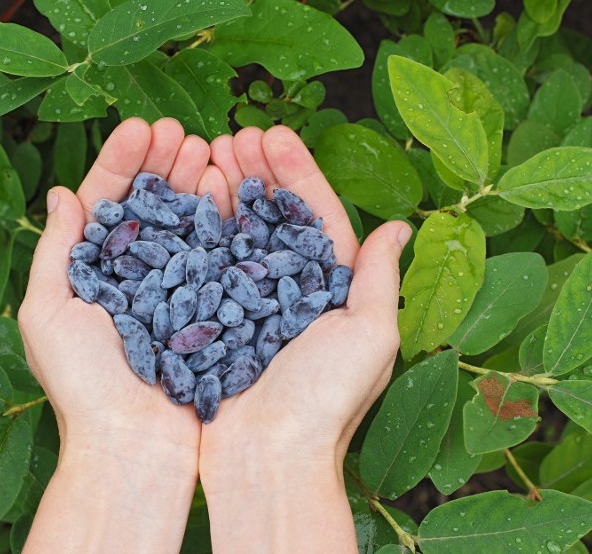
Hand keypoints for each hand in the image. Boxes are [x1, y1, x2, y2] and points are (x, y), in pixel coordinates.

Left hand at [18, 118, 211, 552]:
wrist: (134, 446)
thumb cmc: (82, 384)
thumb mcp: (47, 312)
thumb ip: (54, 251)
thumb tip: (60, 193)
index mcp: (88, 273)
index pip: (104, 203)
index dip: (120, 162)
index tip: (141, 127)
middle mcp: (131, 276)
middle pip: (146, 206)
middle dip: (160, 164)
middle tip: (179, 129)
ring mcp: (170, 290)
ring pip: (181, 223)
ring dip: (190, 182)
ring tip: (205, 146)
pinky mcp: (203, 308)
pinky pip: (209, 255)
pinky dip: (216, 219)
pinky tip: (224, 188)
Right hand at [199, 126, 411, 551]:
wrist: (266, 458)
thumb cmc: (325, 400)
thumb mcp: (370, 336)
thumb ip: (381, 279)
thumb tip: (402, 226)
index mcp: (331, 290)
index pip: (316, 216)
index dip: (297, 173)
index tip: (273, 134)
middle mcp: (288, 291)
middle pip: (272, 217)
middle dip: (256, 172)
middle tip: (233, 133)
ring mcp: (247, 302)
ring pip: (236, 232)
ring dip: (225, 190)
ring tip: (206, 152)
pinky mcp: (212, 317)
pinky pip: (206, 263)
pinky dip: (199, 227)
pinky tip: (189, 196)